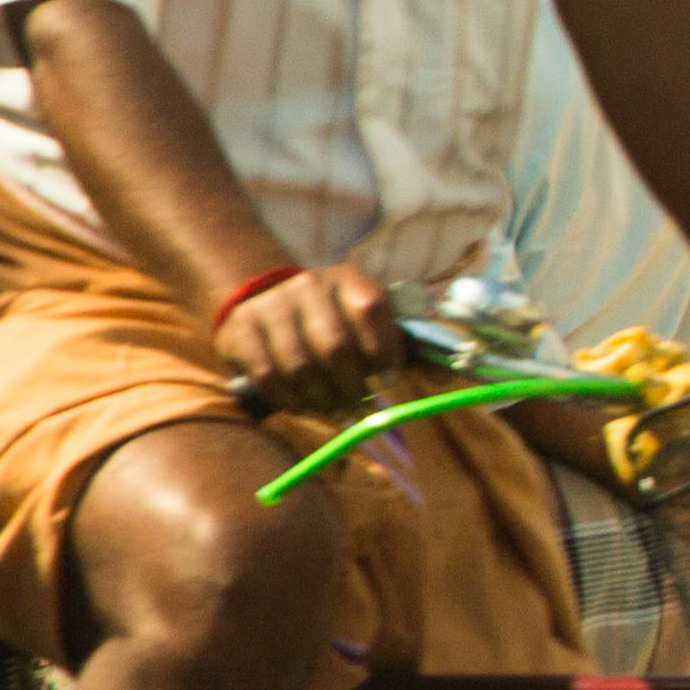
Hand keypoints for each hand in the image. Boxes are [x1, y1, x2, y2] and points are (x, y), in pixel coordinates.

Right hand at [216, 262, 401, 416]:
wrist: (268, 299)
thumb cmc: (336, 320)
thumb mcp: (372, 322)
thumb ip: (408, 348)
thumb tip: (449, 378)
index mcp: (349, 279)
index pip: (372, 308)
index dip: (385, 349)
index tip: (390, 380)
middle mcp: (309, 285)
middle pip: (335, 346)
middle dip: (353, 386)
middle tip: (361, 407)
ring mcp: (271, 306)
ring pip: (299, 366)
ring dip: (321, 399)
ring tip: (335, 410)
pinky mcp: (240, 330)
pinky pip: (267, 376)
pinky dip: (290, 400)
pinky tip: (304, 405)